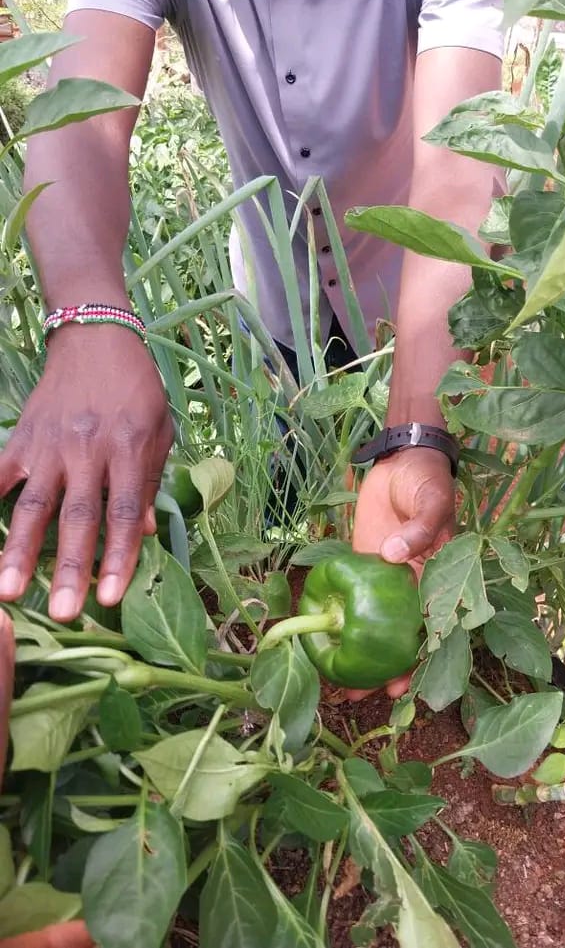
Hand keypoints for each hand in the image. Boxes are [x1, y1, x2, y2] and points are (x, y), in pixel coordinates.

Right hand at [0, 326, 173, 621]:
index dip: (118, 557)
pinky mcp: (22, 438)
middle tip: (63, 613)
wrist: (97, 339)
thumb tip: (147, 536)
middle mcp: (89, 451)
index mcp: (130, 451)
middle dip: (70, 569)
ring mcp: (50, 446)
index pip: (124, 513)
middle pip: (77, 518)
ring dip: (19, 551)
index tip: (110, 597)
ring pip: (32, 505)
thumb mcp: (161, 432)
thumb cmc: (138, 390)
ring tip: (7, 592)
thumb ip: (151, 483)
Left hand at [349, 447, 454, 700]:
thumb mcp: (432, 500)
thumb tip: (398, 555)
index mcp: (439, 577)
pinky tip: (327, 642)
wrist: (403, 458)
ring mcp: (388, 578)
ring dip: (364, 654)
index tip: (404, 683)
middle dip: (387, 668)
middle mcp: (415, 585)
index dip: (419, 658)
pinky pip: (353, 597)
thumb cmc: (427, 480)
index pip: (431, 627)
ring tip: (345, 687)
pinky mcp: (366, 565)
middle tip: (366, 695)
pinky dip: (344, 620)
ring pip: (376, 625)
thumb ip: (422, 527)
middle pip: (402, 636)